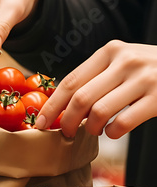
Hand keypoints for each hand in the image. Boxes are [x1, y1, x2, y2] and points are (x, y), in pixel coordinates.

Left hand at [35, 40, 156, 138]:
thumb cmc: (149, 70)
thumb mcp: (122, 63)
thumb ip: (96, 77)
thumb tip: (60, 106)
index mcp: (109, 52)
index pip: (70, 81)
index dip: (52, 106)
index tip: (40, 124)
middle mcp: (125, 61)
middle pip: (80, 98)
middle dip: (67, 122)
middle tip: (66, 134)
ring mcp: (144, 78)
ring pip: (99, 112)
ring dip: (90, 128)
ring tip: (94, 131)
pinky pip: (122, 123)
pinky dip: (112, 132)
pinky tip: (113, 131)